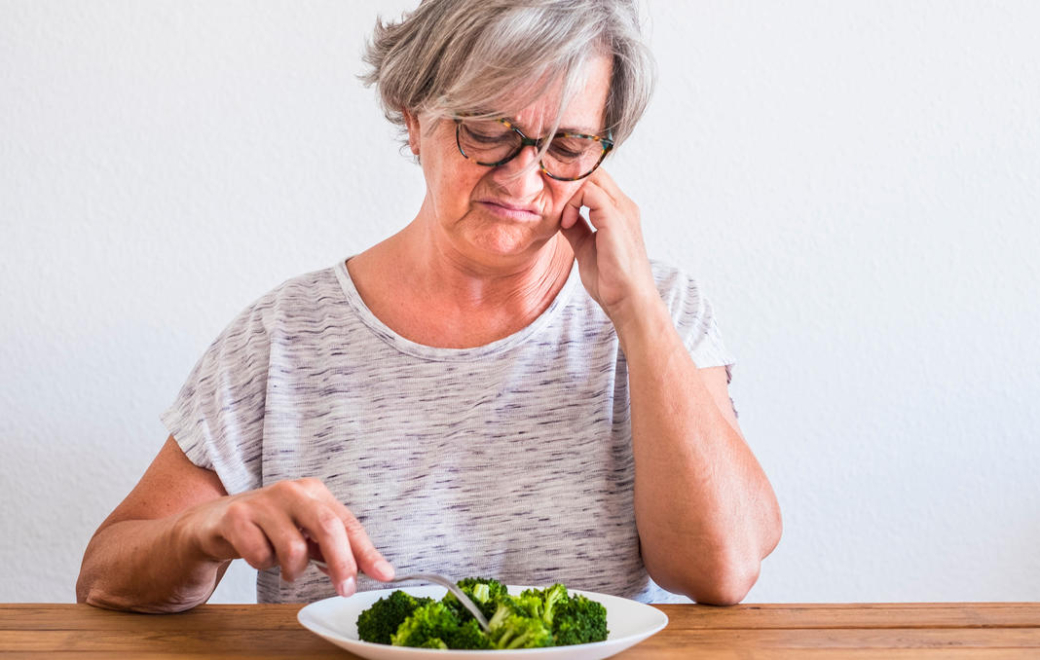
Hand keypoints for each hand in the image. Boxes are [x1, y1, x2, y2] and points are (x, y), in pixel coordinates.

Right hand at [189, 478, 393, 597]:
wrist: (215, 522)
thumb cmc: (270, 528)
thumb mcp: (307, 534)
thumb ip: (339, 548)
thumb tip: (379, 570)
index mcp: (315, 492)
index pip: (348, 523)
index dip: (366, 552)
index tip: (384, 575)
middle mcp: (292, 491)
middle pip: (327, 527)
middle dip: (341, 563)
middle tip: (345, 589)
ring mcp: (263, 502)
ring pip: (293, 548)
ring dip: (292, 569)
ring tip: (285, 567)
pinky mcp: (236, 517)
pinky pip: (259, 555)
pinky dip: (262, 565)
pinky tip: (259, 556)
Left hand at [560, 168, 658, 326]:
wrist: (629, 301)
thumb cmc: (611, 280)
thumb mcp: (585, 247)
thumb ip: (575, 228)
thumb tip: (559, 216)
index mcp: (618, 210)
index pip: (594, 178)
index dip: (571, 185)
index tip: (554, 205)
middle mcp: (623, 205)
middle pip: (593, 171)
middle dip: (568, 182)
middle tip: (552, 204)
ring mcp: (622, 210)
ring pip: (591, 176)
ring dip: (569, 192)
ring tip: (561, 217)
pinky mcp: (615, 219)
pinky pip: (589, 192)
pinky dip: (572, 202)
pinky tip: (566, 222)